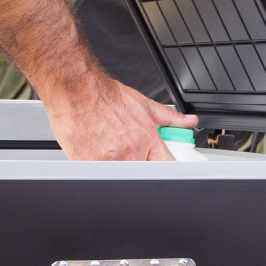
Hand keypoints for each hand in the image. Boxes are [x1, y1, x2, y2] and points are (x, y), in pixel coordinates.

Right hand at [40, 71, 199, 160]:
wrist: (77, 88)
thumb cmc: (106, 96)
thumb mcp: (144, 104)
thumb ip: (169, 118)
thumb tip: (189, 121)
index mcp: (148, 137)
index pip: (168, 164)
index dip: (167, 170)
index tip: (164, 171)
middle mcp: (133, 149)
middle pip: (146, 174)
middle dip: (141, 170)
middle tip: (130, 160)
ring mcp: (111, 158)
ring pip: (123, 178)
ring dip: (119, 171)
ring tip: (109, 155)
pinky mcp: (90, 162)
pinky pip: (98, 176)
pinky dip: (98, 171)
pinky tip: (94, 157)